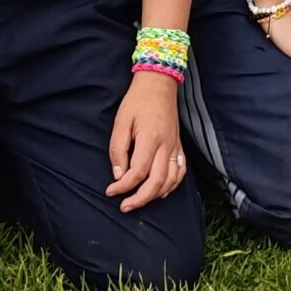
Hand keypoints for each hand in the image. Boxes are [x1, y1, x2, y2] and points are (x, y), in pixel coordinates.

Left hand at [106, 74, 187, 212]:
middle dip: (140, 199)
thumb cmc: (137, 101)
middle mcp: (166, 145)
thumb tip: (118, 175)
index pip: (138, 172)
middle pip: (157, 182)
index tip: (110, 191)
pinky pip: (180, 172)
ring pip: (170, 181)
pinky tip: (160, 191)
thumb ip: (118, 149)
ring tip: (138, 201)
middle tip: (124, 207)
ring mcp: (175, 147)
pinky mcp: (179, 146)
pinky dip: (172, 186)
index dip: (123, 186)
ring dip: (154, 196)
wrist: (159, 83)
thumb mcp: (121, 121)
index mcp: (150, 138)